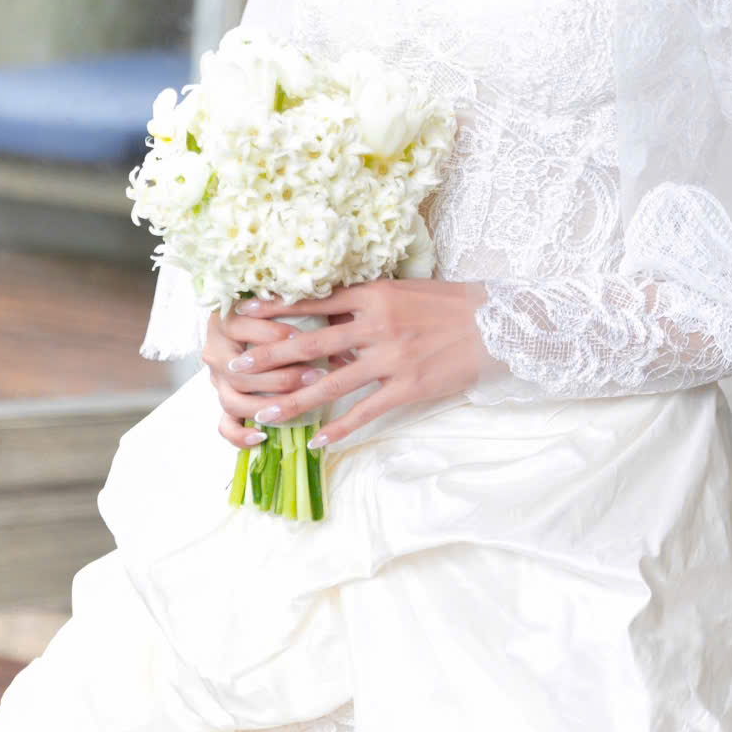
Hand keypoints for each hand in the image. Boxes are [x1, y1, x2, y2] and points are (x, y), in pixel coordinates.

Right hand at [204, 304, 356, 449]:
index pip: (243, 328)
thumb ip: (307, 311)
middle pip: (241, 372)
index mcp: (225, 320)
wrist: (246, 321)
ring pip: (233, 401)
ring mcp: (216, 380)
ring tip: (300, 403)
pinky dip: (240, 435)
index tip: (306, 337)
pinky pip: (224, 426)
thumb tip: (342, 334)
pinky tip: (262, 437)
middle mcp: (215, 352)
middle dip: (282, 376)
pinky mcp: (224, 400)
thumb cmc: (280, 307)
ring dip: (268, 404)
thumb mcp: (290, 303)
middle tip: (316, 376)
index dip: (275, 334)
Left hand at [224, 278, 501, 447]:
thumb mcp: (406, 290)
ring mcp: (391, 357)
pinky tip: (318, 441)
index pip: (315, 301)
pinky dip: (340, 427)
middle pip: (310, 342)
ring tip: (264, 414)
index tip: (243, 313)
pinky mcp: (408, 386)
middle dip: (268, 355)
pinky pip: (365, 411)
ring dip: (294, 400)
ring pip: (331, 382)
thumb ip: (369, 304)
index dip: (277, 307)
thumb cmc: (451, 304)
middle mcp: (377, 323)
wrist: (497, 324)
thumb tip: (333, 325)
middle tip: (233, 365)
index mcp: (374, 293)